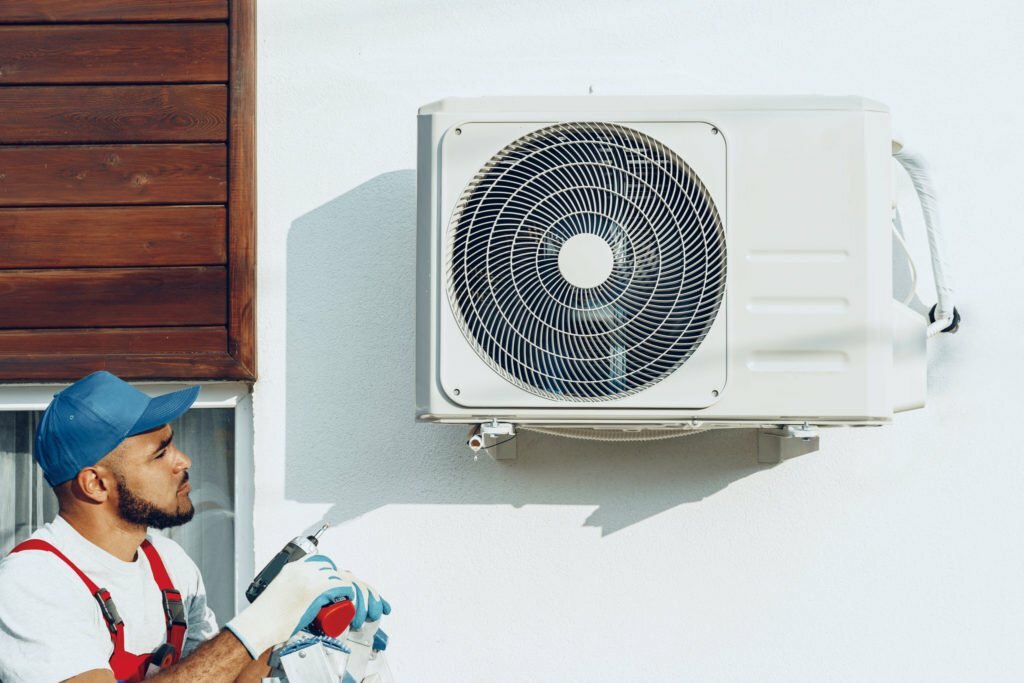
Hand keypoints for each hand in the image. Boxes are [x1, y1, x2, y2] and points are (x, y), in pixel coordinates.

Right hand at [225, 553, 389, 657]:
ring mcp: (311, 576)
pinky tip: (354, 610)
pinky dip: (354, 597)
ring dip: (362, 597)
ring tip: (365, 613)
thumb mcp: (287, 594)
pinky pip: (344, 587)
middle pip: (344, 572)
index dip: (350, 581)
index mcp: (298, 566)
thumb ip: (302, 590)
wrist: (256, 625)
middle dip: (363, 588)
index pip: (333, 568)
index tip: (359, 593)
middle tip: (373, 604)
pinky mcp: (316, 588)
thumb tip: (320, 599)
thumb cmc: (268, 617)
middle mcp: (306, 567)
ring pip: (347, 579)